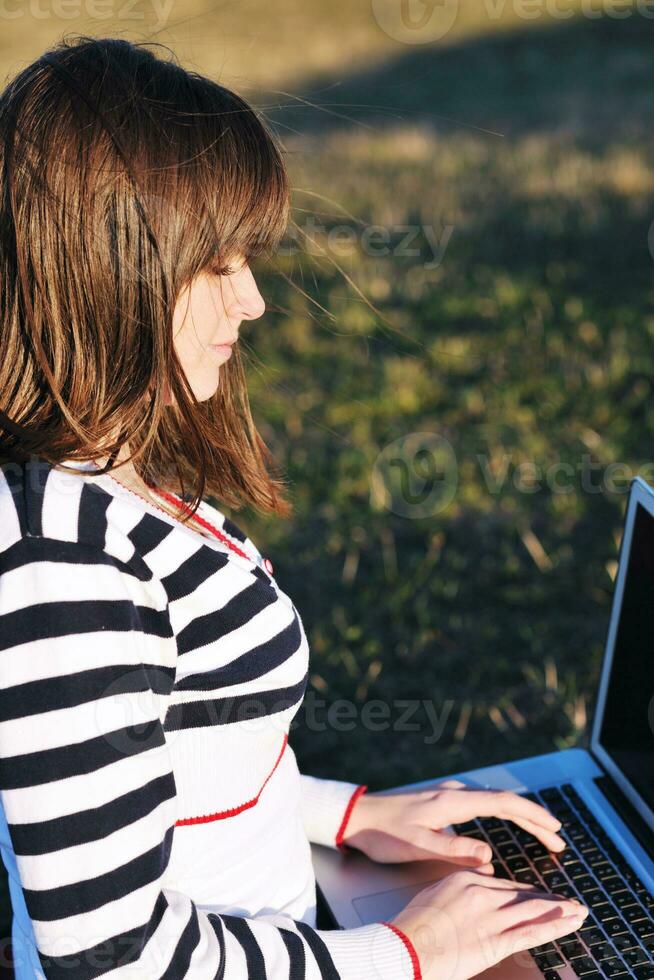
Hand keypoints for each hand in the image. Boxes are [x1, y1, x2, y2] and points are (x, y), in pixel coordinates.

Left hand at [341, 779, 564, 866]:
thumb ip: (453, 850)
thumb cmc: (383, 833)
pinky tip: (508, 824)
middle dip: (534, 820)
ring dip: (521, 817)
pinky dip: (503, 815)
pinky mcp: (442, 801)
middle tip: (558, 841)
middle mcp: (454, 793)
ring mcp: (448, 794)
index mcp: (452, 801)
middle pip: (504, 802)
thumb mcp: (417, 846)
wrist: (355, 816)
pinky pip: (483, 805)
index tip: (555, 830)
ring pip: (495, 802)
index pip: (503, 804)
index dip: (533, 817)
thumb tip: (490, 856)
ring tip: (542, 835)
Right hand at [390, 870, 588, 979]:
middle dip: (549, 901)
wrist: (405, 948)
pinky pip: (531, 932)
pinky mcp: (494, 941)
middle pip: (523, 895)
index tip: (542, 897)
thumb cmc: (415, 925)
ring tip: (579, 911)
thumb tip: (482, 877)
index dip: (528, 893)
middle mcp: (482, 893)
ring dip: (560, 911)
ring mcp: (490, 917)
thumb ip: (463, 884)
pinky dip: (554, 927)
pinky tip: (570, 924)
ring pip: (533, 911)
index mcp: (466, 878)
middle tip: (568, 903)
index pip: (506, 885)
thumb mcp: (437, 891)